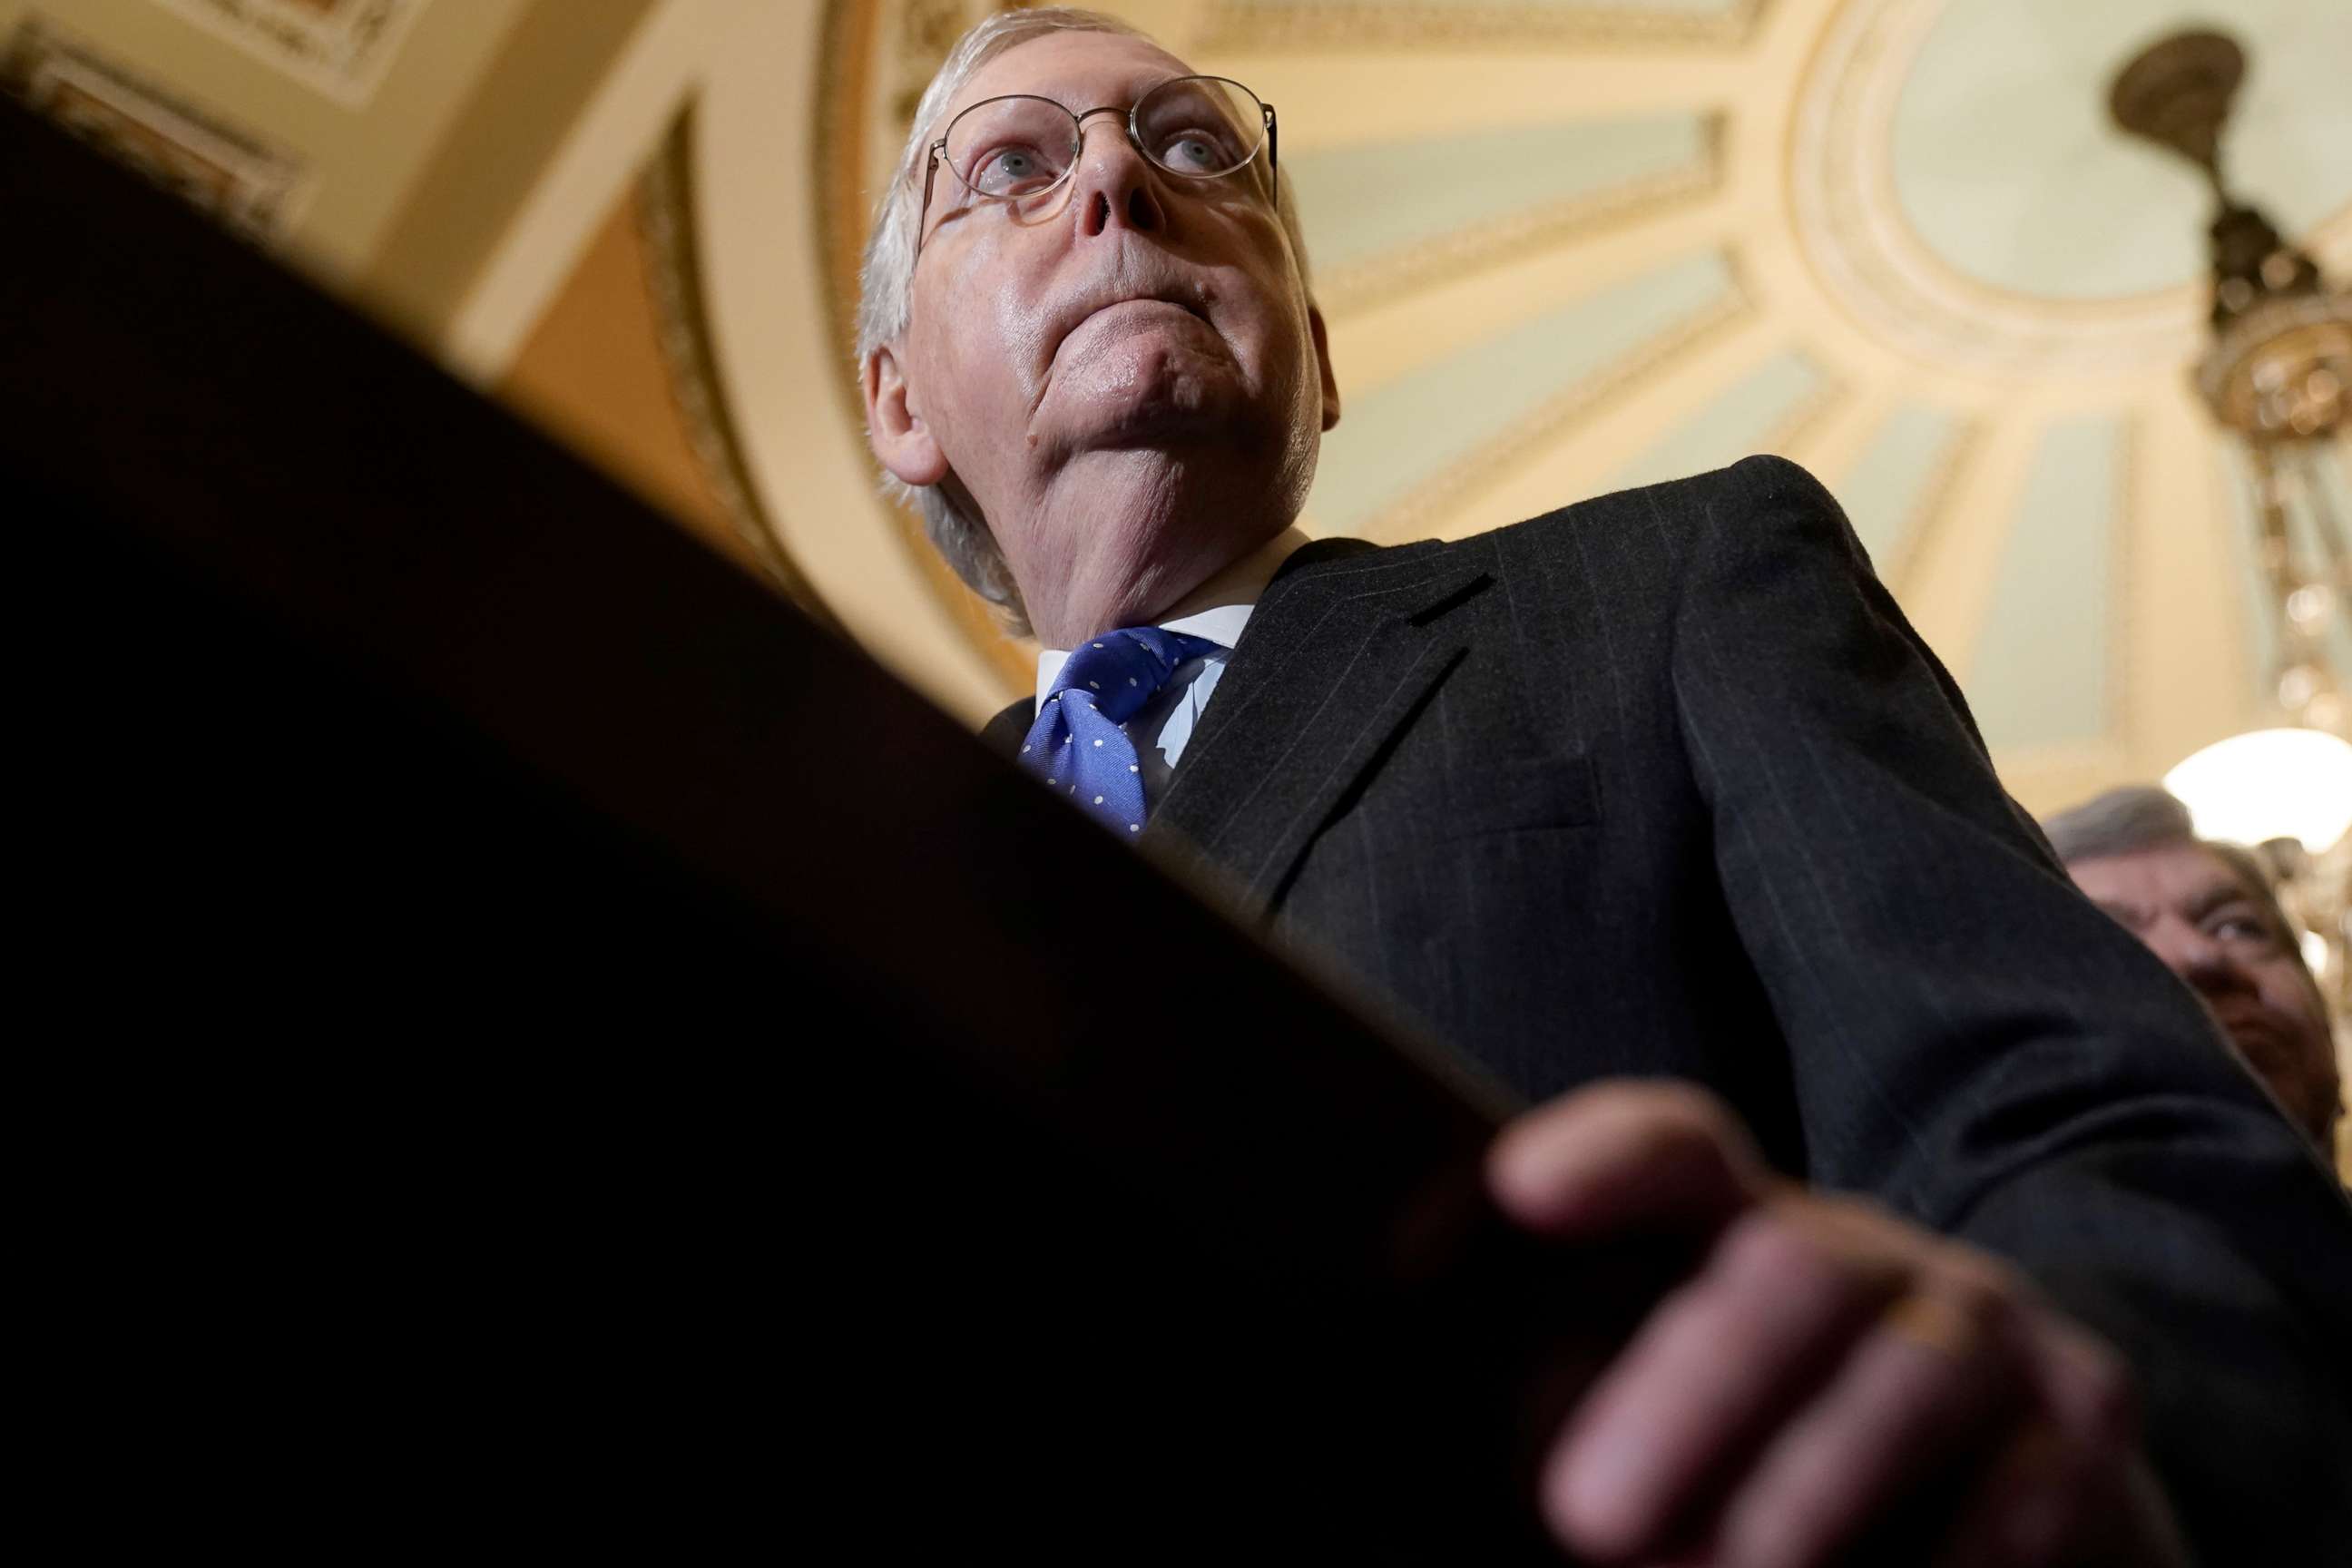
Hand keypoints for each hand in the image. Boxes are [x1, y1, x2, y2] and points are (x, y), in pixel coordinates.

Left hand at [1487, 1081, 2189, 1566]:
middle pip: (1791, 1267)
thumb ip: (1593, 1411)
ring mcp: (1980, 1321)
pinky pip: (2023, 1484)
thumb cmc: (1769, 1451)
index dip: (1603, 1159)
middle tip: (1587, 1517)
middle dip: (1692, 1392)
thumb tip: (1550, 1477)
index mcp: (1735, 1225)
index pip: (1674, 1151)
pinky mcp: (2080, 1415)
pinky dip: (1946, 1559)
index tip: (1518, 1192)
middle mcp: (1862, 1252)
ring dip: (1806, 1495)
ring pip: (1904, 1380)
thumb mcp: (1677, 1415)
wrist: (2003, 1492)